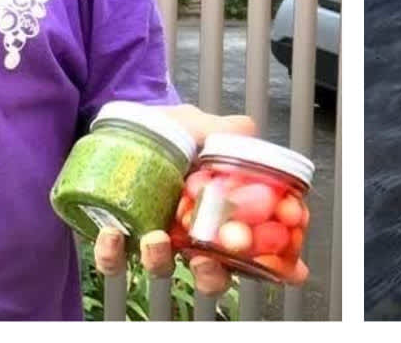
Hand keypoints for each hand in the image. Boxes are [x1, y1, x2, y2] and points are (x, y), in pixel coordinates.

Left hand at [91, 107, 256, 298]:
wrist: (130, 127)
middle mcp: (189, 235)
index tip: (289, 270)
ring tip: (155, 239)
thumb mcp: (201, 126)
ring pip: (162, 269)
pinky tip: (112, 234)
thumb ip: (228, 129)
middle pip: (210, 274)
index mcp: (218, 215)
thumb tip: (247, 132)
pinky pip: (114, 259)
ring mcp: (155, 240)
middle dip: (211, 275)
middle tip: (206, 259)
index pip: (249, 250)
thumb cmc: (172, 131)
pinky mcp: (119, 239)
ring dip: (160, 261)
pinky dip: (112, 254)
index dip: (271, 266)